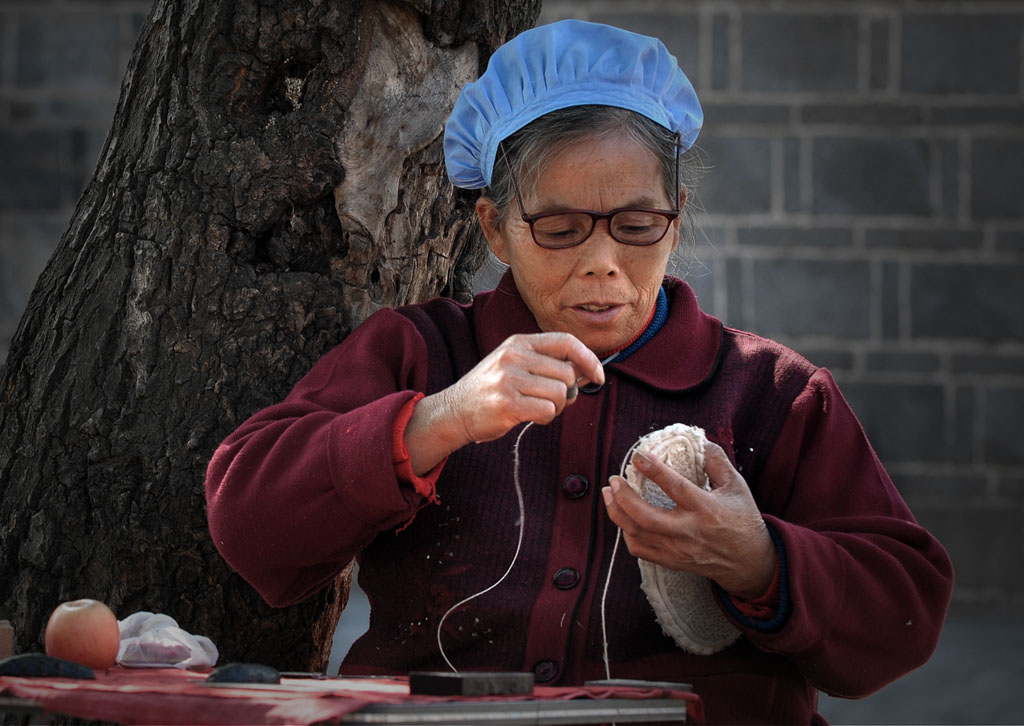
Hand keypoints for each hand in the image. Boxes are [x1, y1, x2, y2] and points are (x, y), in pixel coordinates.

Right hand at [405, 332, 603, 472]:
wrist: (454, 411)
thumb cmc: (490, 391)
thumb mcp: (514, 365)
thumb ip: (547, 365)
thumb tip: (588, 373)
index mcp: (519, 342)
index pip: (566, 341)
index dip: (588, 358)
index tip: (598, 375)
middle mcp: (514, 356)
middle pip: (567, 372)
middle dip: (568, 392)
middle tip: (554, 401)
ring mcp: (509, 379)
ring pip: (560, 393)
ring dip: (557, 407)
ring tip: (538, 409)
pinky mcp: (507, 404)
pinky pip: (547, 410)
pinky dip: (546, 418)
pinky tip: (530, 417)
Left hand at [602, 441, 776, 599]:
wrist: (750, 562)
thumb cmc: (743, 520)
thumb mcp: (737, 486)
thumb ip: (717, 462)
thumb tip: (698, 440)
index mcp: (706, 509)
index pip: (676, 488)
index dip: (654, 470)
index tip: (638, 456)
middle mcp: (689, 531)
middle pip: (646, 517)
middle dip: (624, 497)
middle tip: (614, 479)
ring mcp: (678, 549)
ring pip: (637, 534)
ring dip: (617, 513)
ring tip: (609, 494)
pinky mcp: (672, 561)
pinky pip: (640, 550)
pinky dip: (626, 533)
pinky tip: (623, 518)